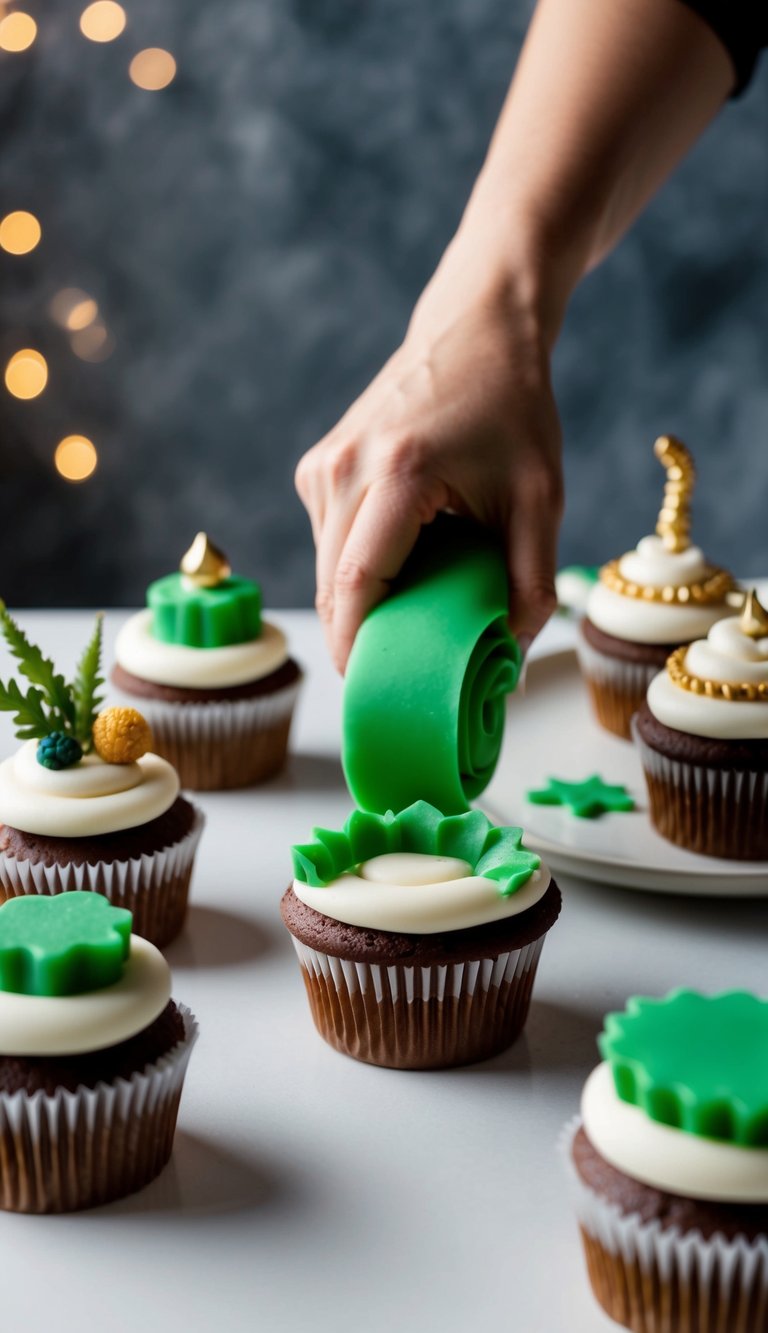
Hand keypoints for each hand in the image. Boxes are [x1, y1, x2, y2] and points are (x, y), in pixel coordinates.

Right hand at [295, 255, 563, 672]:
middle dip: (359, 642)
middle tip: (400, 681)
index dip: (358, 650)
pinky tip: (403, 563)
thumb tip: (506, 662)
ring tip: (413, 617)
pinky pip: (327, 541)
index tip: (377, 695)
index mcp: (395, 474)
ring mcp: (322, 466)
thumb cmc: (512, 408)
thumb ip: (529, 583)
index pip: (354, 587)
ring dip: (360, 604)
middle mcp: (343, 468)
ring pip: (324, 568)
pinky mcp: (318, 468)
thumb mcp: (540, 498)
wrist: (475, 328)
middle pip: (330, 587)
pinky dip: (358, 568)